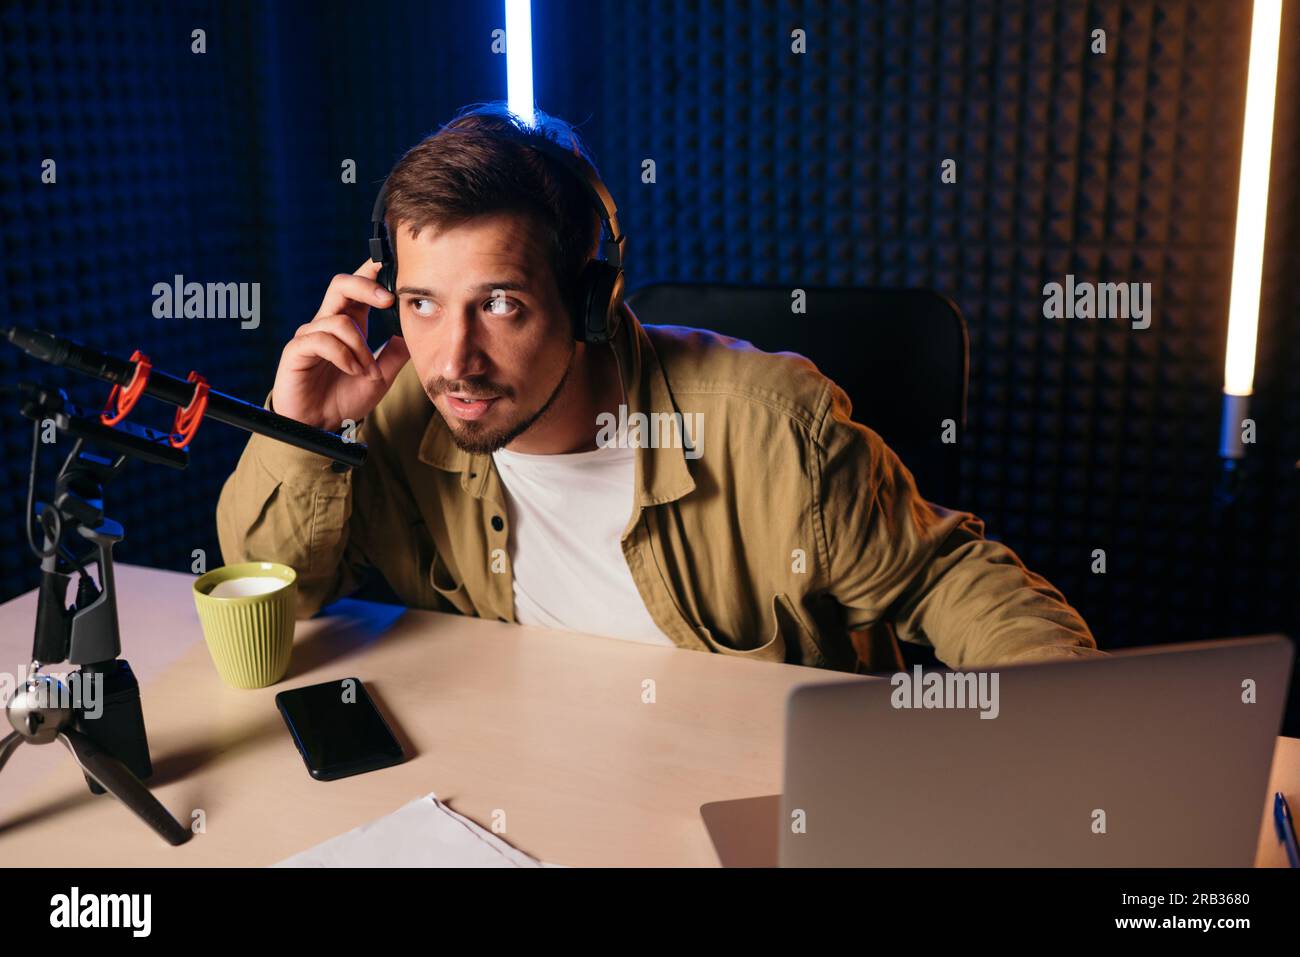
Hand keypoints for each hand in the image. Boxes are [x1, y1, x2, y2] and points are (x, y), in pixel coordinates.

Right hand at [271, 259, 410, 429]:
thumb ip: (396, 352)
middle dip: (366, 286)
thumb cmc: (346, 397)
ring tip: (368, 371)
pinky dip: (344, 356)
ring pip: (339, 320)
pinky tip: (353, 371)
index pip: (358, 287)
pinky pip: (321, 340)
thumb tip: (417, 330)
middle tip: (389, 300)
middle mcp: (327, 323)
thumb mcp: (382, 375)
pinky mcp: (296, 351)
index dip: (372, 271)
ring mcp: (310, 335)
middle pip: (341, 284)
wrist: (320, 426)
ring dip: (361, 347)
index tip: (391, 262)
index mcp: (349, 323)